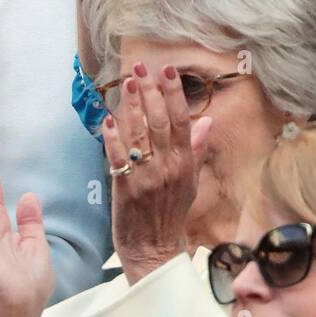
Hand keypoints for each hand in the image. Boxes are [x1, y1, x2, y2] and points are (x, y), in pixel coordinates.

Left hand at [105, 63, 211, 285]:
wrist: (154, 248)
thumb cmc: (172, 213)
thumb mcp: (191, 180)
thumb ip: (196, 149)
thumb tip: (207, 122)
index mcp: (185, 162)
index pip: (182, 120)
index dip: (174, 94)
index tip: (168, 72)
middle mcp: (168, 166)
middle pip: (160, 121)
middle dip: (150, 92)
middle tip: (141, 68)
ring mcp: (146, 176)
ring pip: (139, 134)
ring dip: (131, 106)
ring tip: (126, 83)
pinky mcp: (125, 187)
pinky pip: (118, 157)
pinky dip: (112, 137)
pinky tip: (108, 118)